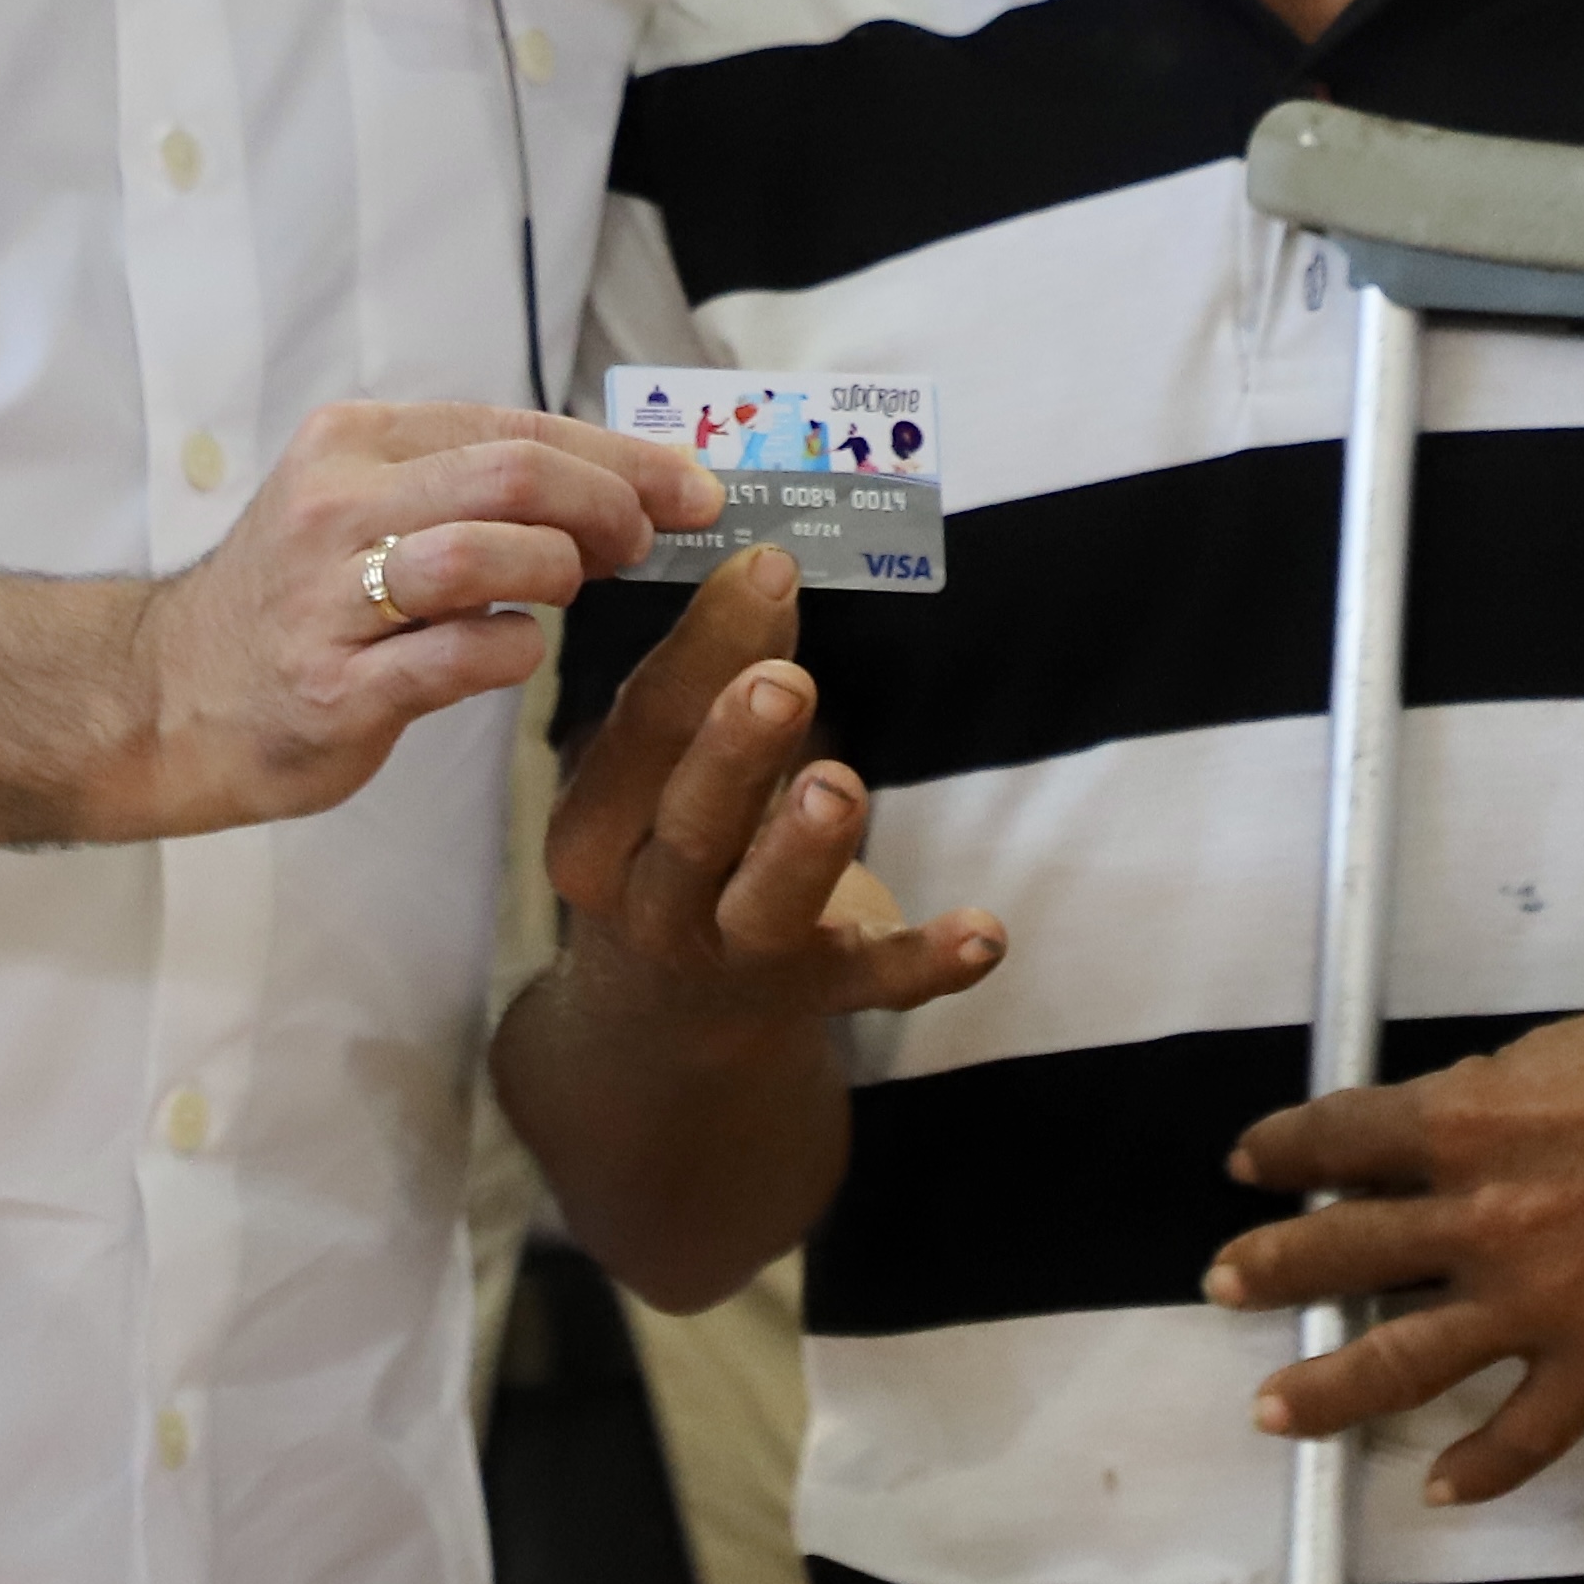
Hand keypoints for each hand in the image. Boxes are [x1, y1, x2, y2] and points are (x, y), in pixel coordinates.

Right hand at [112, 400, 722, 841]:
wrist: (162, 696)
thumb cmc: (295, 602)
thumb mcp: (361, 506)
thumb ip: (467, 488)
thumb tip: (623, 485)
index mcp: (352, 444)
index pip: (514, 425)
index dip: (621, 456)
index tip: (692, 488)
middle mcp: (335, 507)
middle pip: (510, 474)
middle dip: (607, 503)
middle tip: (639, 543)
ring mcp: (328, 600)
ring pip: (480, 554)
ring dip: (557, 569)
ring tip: (570, 589)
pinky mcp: (330, 688)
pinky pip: (452, 658)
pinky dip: (509, 651)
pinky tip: (515, 651)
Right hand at [543, 550, 1003, 1053]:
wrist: (665, 1018)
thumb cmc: (668, 848)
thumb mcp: (661, 775)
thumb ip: (710, 680)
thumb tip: (769, 565)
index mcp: (598, 831)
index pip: (642, 733)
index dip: (703, 649)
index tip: (769, 567)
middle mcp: (652, 903)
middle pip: (692, 824)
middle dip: (736, 752)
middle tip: (782, 685)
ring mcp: (734, 960)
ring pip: (765, 909)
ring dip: (804, 850)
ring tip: (839, 789)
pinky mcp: (816, 994)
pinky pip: (874, 981)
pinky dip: (928, 961)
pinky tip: (986, 932)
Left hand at [1200, 977, 1583, 1505]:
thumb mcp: (1551, 1053)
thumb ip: (1479, 1102)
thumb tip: (1428, 1132)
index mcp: (1463, 1120)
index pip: (1337, 1137)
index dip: (1282, 1149)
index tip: (1250, 1162)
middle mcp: (1482, 1217)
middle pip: (1342, 1248)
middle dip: (1272, 1268)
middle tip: (1222, 1283)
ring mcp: (1538, 1300)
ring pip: (1403, 1359)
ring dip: (1329, 1388)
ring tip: (1273, 1408)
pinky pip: (1526, 1433)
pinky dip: (1481, 1468)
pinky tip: (1438, 1488)